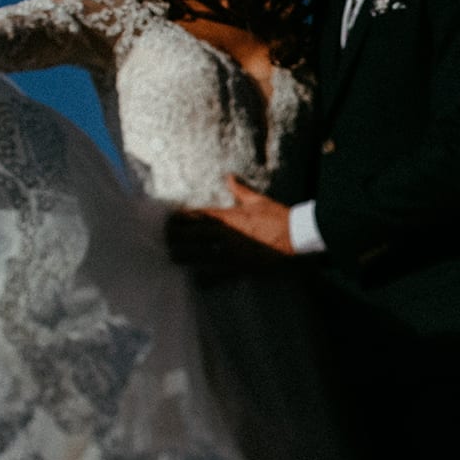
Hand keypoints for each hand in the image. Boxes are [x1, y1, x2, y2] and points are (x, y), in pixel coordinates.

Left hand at [164, 176, 295, 267]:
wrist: (296, 235)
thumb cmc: (278, 216)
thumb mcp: (258, 201)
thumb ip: (240, 190)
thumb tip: (229, 177)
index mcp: (230, 217)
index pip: (201, 216)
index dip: (183, 217)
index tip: (169, 219)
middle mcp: (227, 235)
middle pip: (195, 236)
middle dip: (178, 237)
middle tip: (162, 239)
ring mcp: (233, 253)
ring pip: (202, 256)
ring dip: (186, 257)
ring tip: (171, 258)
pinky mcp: (241, 268)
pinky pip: (220, 276)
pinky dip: (207, 279)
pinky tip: (195, 282)